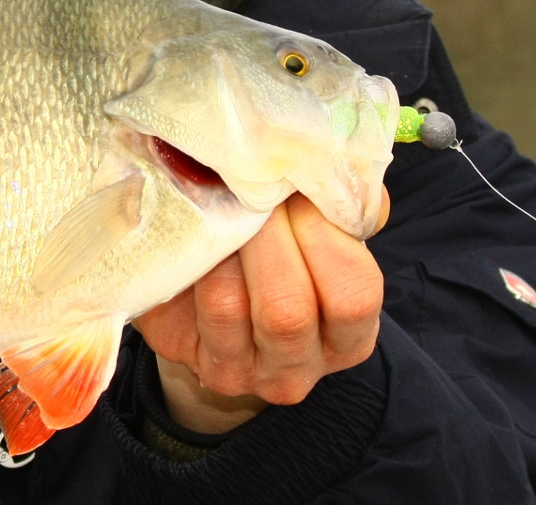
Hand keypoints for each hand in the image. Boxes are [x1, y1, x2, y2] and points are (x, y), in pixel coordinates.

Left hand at [134, 189, 388, 433]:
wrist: (206, 294)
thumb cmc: (277, 252)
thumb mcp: (316, 231)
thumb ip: (334, 205)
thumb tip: (334, 163)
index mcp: (349, 336)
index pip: (353, 294)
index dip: (322, 233)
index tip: (294, 190)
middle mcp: (299, 367)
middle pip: (287, 309)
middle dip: (265, 235)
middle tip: (248, 190)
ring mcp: (241, 372)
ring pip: (227, 304)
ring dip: (219, 243)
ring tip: (215, 202)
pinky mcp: (186, 356)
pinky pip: (182, 304)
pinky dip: (186, 257)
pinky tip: (189, 229)